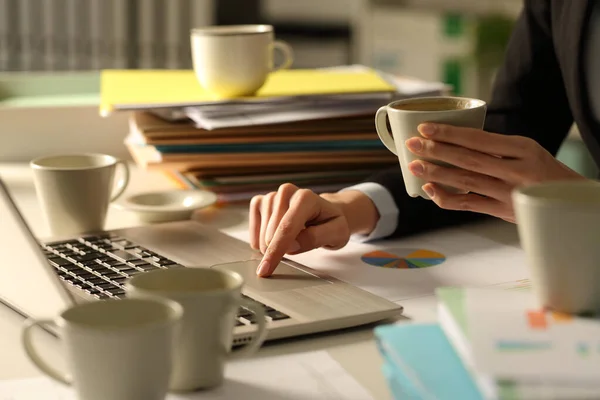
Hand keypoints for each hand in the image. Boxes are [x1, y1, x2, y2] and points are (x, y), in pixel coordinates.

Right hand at [249, 184, 378, 276]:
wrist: (327, 212)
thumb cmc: (331, 223)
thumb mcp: (336, 234)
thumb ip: (315, 238)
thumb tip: (291, 246)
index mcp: (306, 198)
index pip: (287, 228)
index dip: (276, 250)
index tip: (266, 269)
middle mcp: (287, 192)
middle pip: (271, 232)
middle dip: (278, 249)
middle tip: (298, 246)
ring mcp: (272, 196)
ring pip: (261, 231)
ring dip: (271, 244)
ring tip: (290, 240)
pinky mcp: (261, 201)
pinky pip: (252, 225)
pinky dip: (259, 237)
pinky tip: (272, 239)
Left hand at [404, 123, 586, 221]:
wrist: (568, 200)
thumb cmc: (542, 170)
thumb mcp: (527, 150)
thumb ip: (496, 147)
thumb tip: (453, 140)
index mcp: (523, 148)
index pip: (479, 138)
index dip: (449, 133)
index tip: (425, 127)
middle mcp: (516, 170)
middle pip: (468, 159)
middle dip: (437, 151)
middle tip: (412, 144)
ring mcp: (509, 193)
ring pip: (466, 182)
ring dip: (437, 174)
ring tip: (414, 166)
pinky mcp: (503, 212)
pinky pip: (469, 205)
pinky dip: (447, 198)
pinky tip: (430, 190)